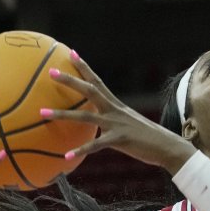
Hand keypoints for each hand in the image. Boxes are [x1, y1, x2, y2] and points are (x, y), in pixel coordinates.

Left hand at [42, 51, 195, 174]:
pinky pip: (96, 144)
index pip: (98, 82)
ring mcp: (117, 124)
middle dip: (70, 80)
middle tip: (51, 72)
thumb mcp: (128, 126)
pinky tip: (67, 156)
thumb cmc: (148, 139)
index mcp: (116, 106)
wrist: (167, 147)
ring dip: (62, 114)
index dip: (84, 68)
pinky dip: (81, 150)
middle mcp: (115, 111)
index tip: (71, 54)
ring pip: (85, 116)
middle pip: (89, 90)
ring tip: (42, 113)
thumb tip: (100, 128)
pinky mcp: (120, 140)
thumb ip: (113, 123)